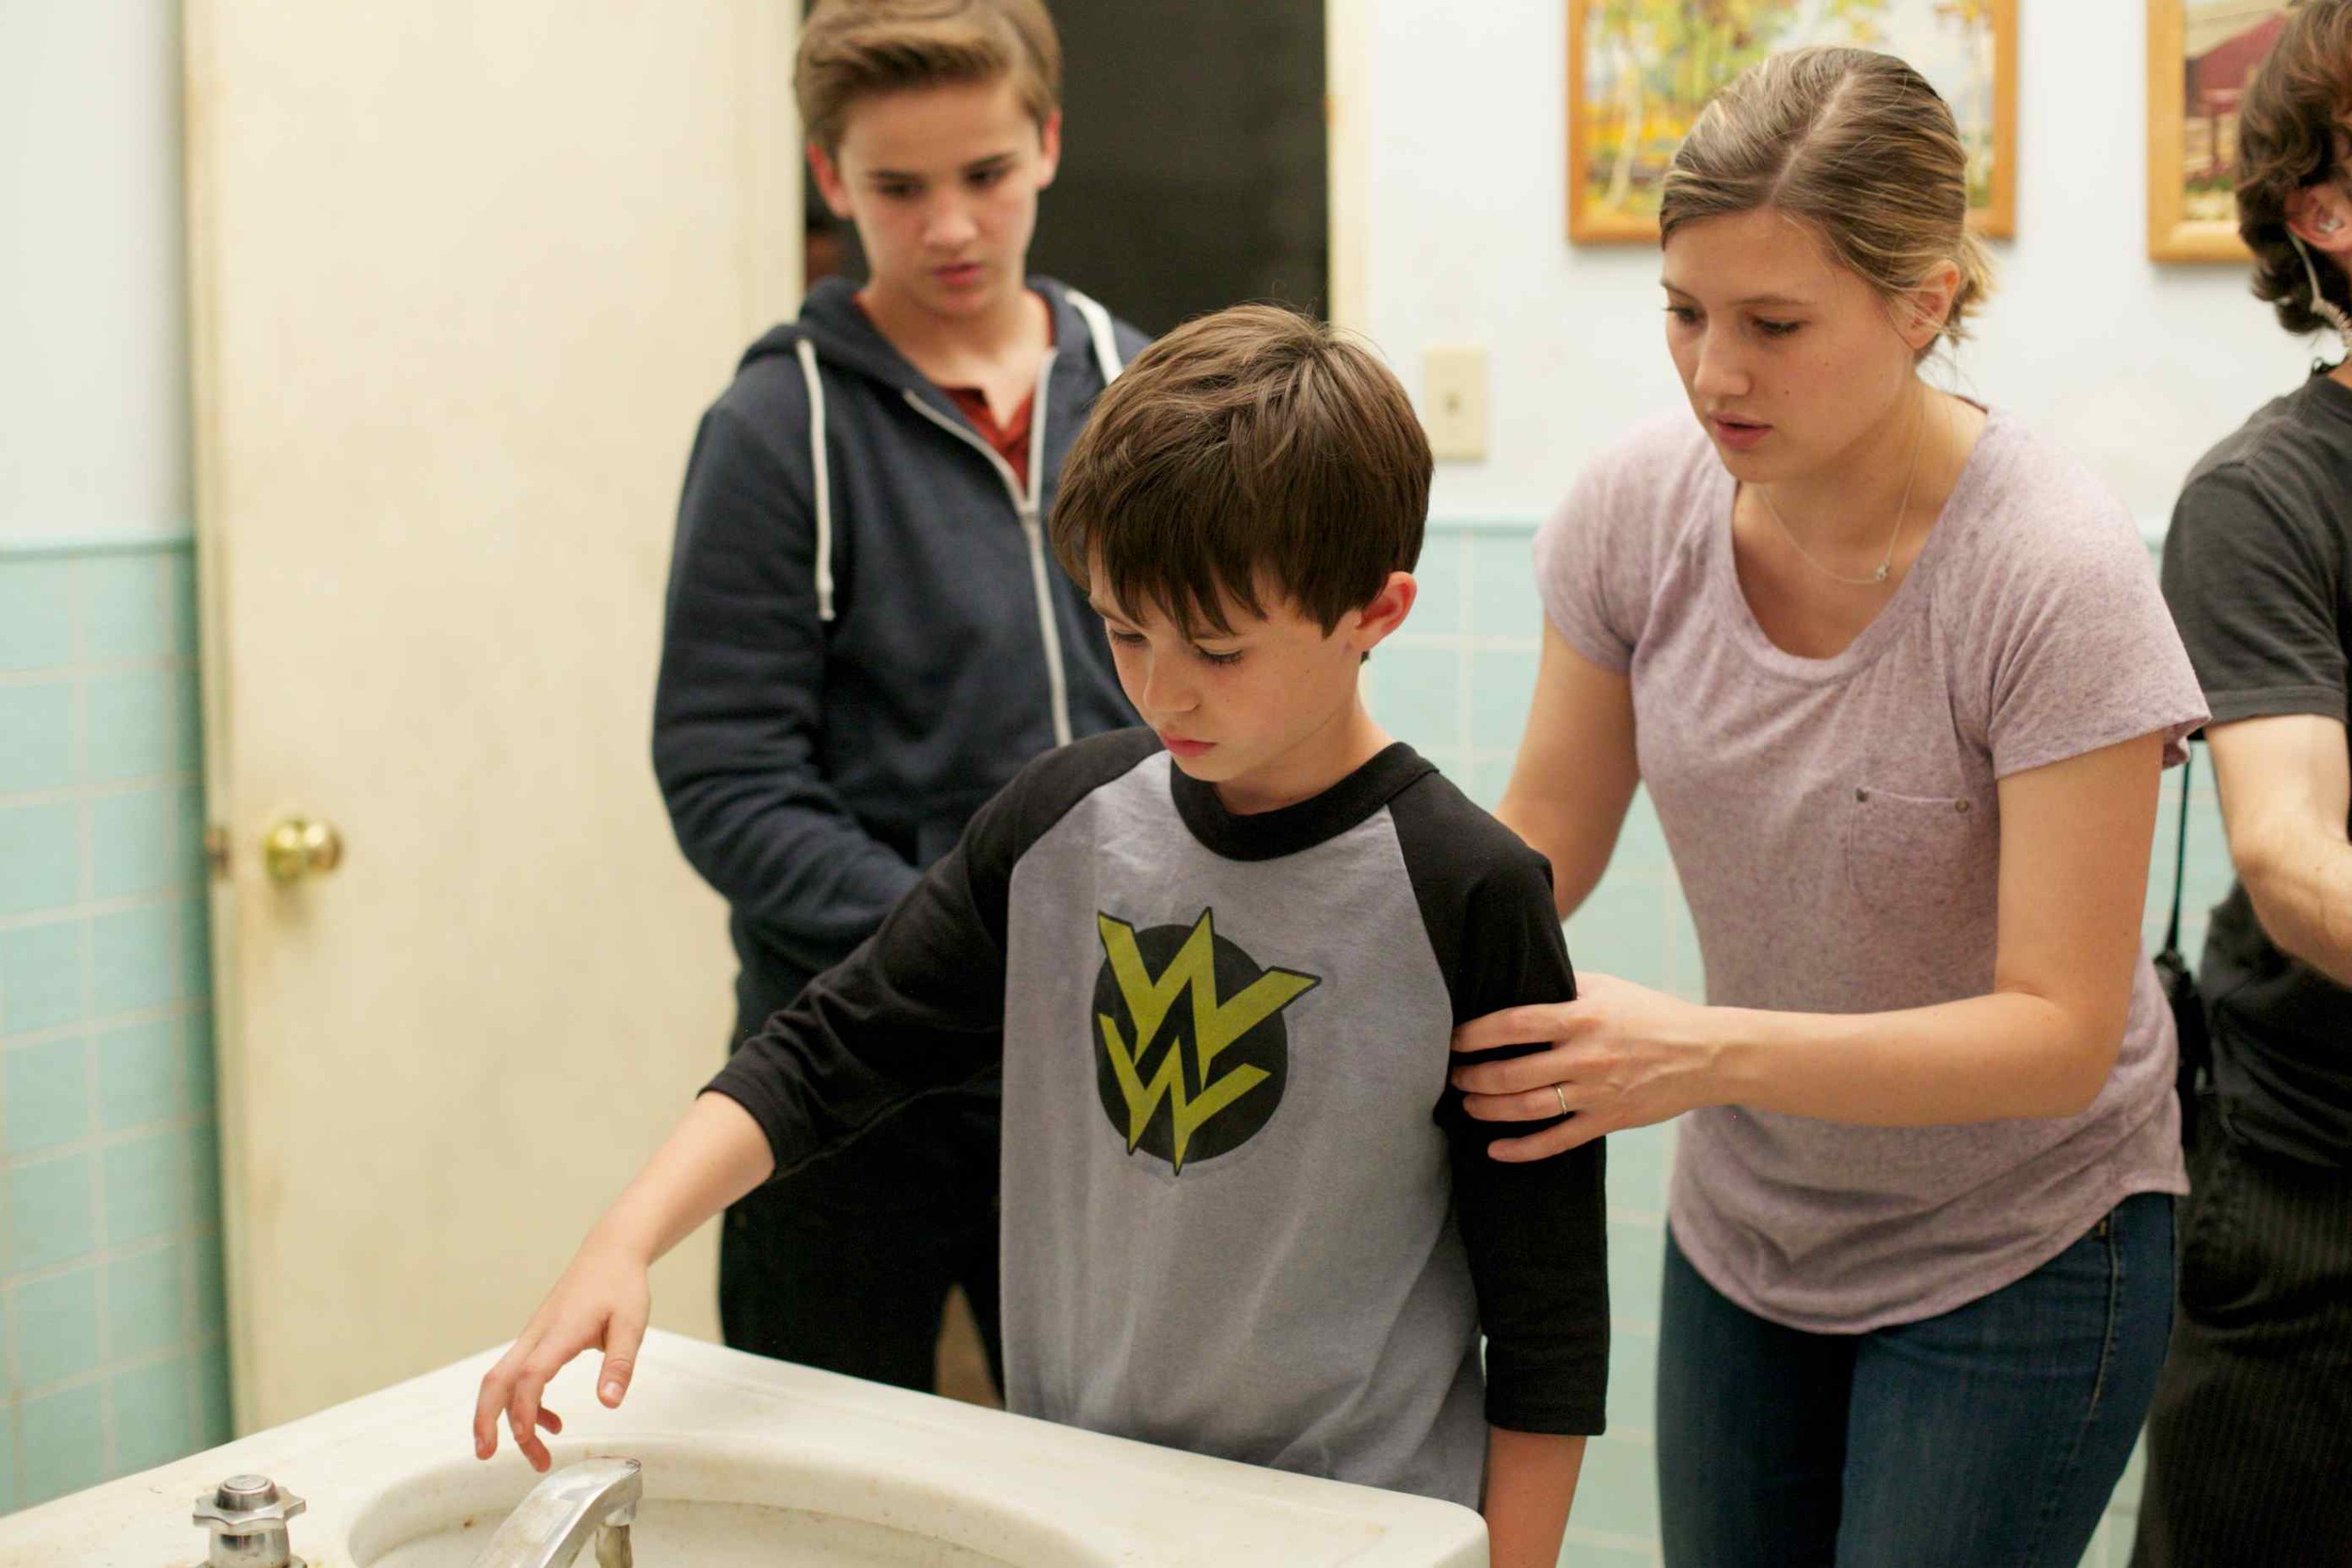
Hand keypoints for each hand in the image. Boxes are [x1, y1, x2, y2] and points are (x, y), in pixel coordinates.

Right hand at [472, 1233, 652, 1470]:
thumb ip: (620, 1363)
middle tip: (487, 1455)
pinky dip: (529, 1405)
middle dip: (486, 1419)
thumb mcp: (632, 1323)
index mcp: (560, 1332)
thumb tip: (610, 1404)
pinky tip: (554, 1424)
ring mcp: (534, 1338)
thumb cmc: (621, 1286)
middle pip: (497, 1379)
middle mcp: (538, 1336)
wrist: (610, 1254)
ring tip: (537, 1457)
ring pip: (504, 1381)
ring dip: (508, 1420)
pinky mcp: (539, 1341)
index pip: (530, 1374)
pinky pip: (520, 1377)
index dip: (524, 1409)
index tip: (526, 1439)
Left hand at [1448, 972, 1718, 1159]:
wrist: (1706, 1053)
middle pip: (1513, 1073)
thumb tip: (1516, 974)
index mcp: (1582, 1016)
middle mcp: (1586, 1056)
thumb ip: (1562, 983)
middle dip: (1473, 1077)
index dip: (1475, 1034)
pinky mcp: (1609, 1121)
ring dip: (1489, 1110)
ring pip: (1529, 1109)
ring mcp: (1598, 1093)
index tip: (1451, 1039)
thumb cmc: (1651, 1013)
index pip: (1514, 1024)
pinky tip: (1495, 1150)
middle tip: (1452, 1076)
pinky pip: (1558, 1141)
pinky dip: (1523, 1150)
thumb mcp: (1607, 987)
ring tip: (1467, 1104)